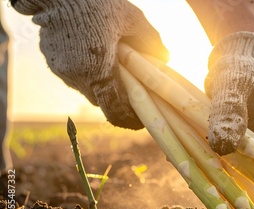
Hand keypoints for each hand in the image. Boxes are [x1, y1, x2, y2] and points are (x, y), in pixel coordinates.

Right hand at [11, 0, 168, 128]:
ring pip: (89, 90)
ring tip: (115, 66)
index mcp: (98, 69)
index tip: (142, 121)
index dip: (130, 119)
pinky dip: (88, 73)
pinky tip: (96, 55)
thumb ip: (151, 42)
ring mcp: (62, 71)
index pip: (115, 109)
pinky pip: (76, 78)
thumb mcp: (133, 20)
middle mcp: (77, 76)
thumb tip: (167, 59)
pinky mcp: (53, 64)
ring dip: (102, 84)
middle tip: (134, 88)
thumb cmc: (98, 3)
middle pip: (103, 101)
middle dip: (118, 98)